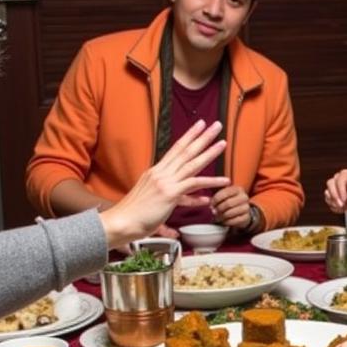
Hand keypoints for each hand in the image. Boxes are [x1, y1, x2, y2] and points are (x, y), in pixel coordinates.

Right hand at [100, 120, 228, 248]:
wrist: (122, 221)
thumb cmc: (136, 215)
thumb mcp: (154, 199)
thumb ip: (171, 195)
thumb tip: (185, 197)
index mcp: (156, 171)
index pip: (175, 149)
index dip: (189, 136)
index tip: (199, 125)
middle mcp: (161, 173)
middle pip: (185, 150)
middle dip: (202, 137)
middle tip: (216, 125)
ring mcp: (165, 182)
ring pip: (192, 163)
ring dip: (209, 152)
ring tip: (223, 144)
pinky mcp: (170, 194)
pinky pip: (194, 184)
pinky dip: (210, 182)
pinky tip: (224, 181)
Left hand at [210, 184, 251, 229]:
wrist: (242, 210)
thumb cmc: (230, 201)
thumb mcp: (225, 194)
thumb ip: (218, 195)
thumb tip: (208, 202)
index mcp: (238, 189)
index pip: (225, 193)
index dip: (216, 200)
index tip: (211, 204)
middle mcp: (244, 197)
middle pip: (228, 204)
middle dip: (219, 209)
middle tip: (214, 212)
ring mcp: (246, 208)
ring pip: (231, 213)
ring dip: (222, 216)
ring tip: (217, 217)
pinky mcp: (247, 217)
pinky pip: (234, 221)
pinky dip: (226, 222)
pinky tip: (223, 221)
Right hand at [324, 169, 346, 214]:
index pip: (340, 179)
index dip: (341, 190)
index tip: (345, 199)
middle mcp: (338, 178)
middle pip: (330, 184)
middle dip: (335, 196)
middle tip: (342, 205)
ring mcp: (333, 186)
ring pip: (327, 193)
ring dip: (335, 202)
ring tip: (345, 206)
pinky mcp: (330, 194)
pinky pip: (328, 201)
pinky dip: (335, 206)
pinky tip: (343, 208)